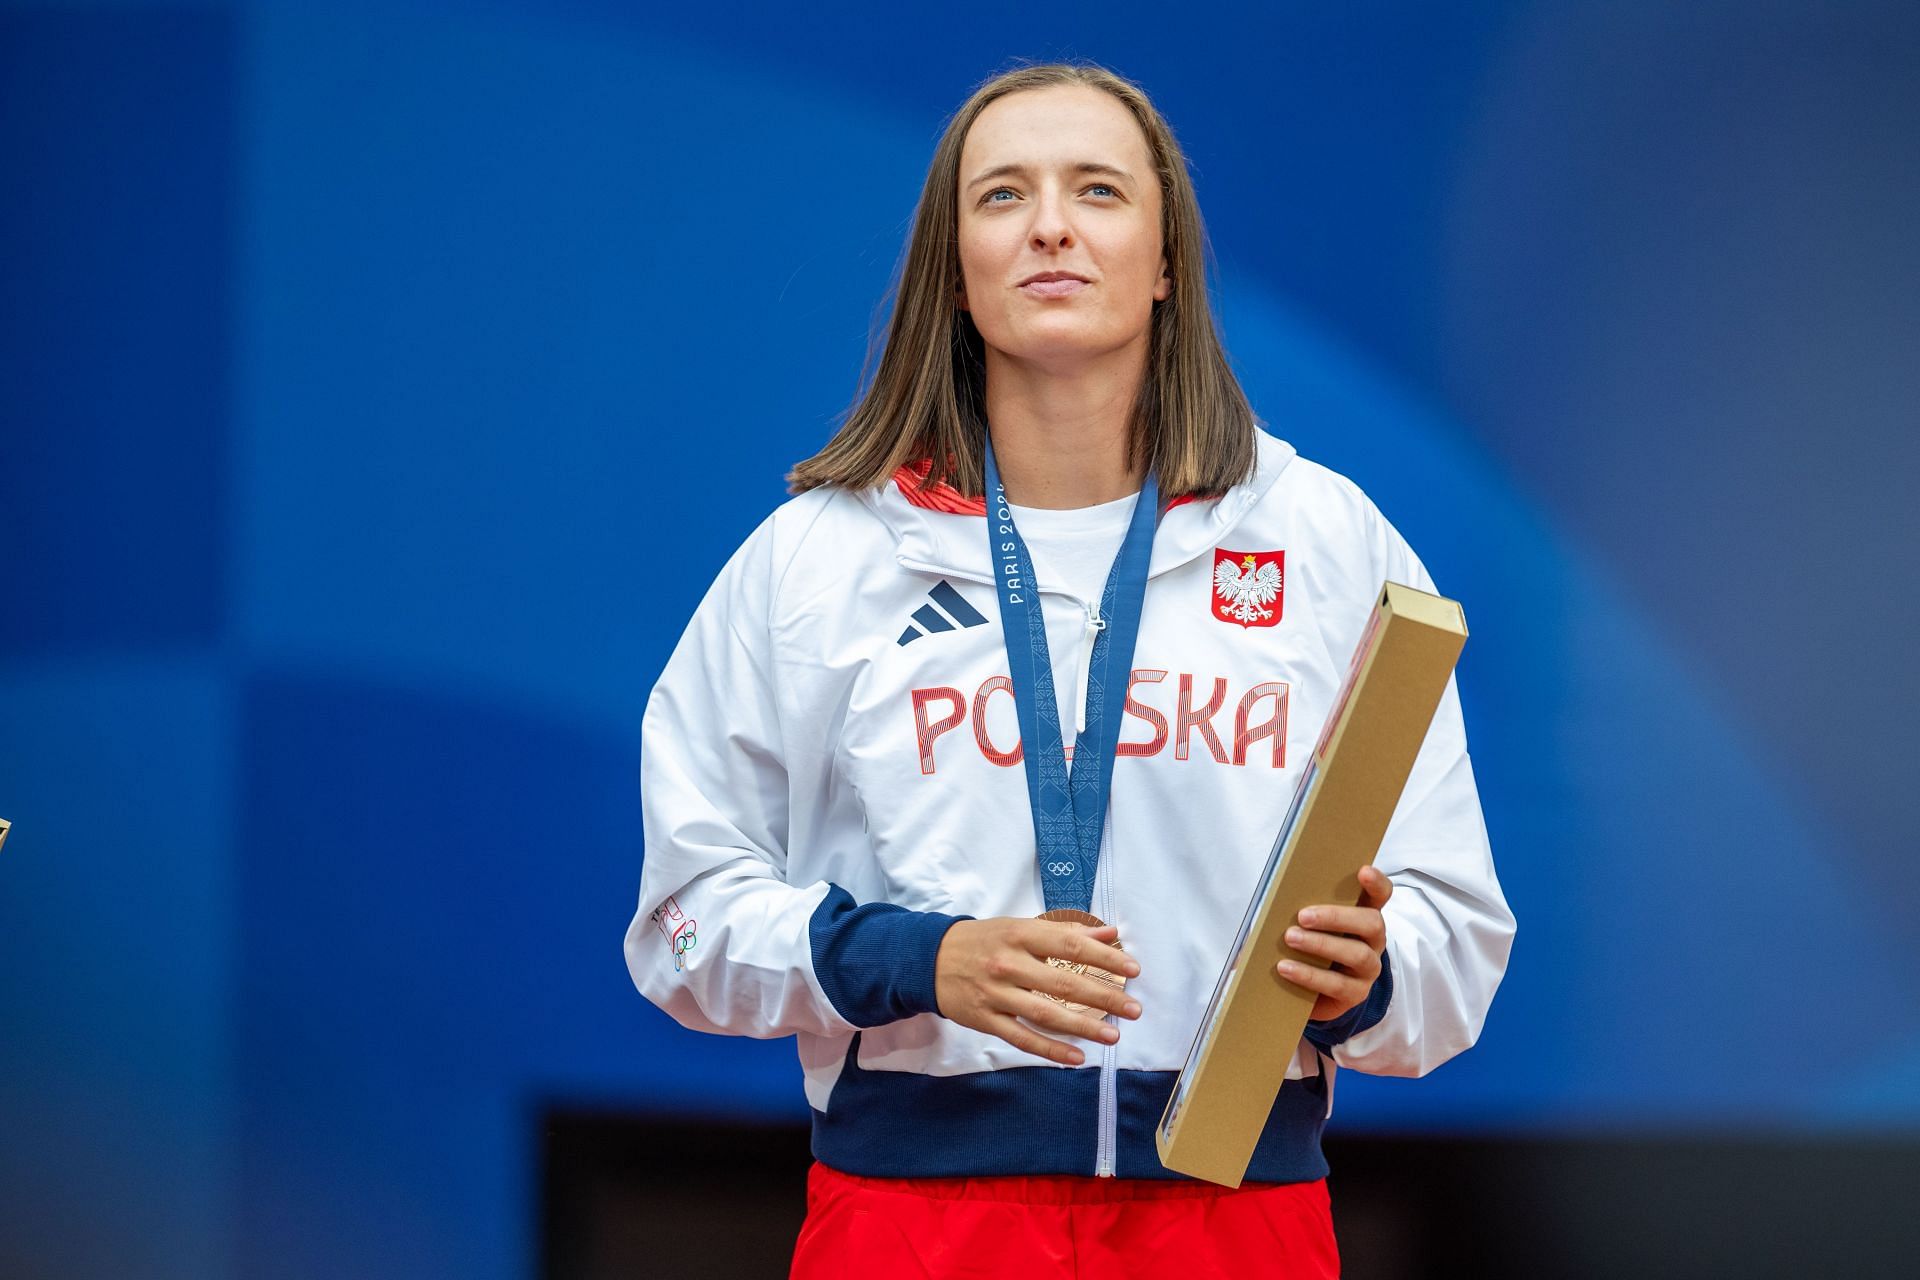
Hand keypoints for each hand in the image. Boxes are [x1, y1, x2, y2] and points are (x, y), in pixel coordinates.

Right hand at [934, 917, 1142, 1065]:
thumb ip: (1065, 931)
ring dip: (1083, 1027)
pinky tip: (1077, 1058)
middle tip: (1134, 1010)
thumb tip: (1110, 932)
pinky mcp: (986, 1020)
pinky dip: (1051, 1050)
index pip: (1071, 945)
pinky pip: (1023, 1038)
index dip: (1105, 958)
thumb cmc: (984, 940)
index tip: (1133, 971)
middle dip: (1103, 997)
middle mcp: (1010, 963)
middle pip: (1064, 983)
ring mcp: (997, 994)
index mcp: (1021, 934)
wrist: (929, 959)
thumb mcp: (1020, 926)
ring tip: (1113, 1035)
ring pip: (1046, 1014)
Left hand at [1278, 865, 1392, 1022]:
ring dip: (1321, 944)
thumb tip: (1275, 900)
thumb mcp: (1309, 925)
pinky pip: (1338, 984)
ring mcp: (1369, 968)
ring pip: (1357, 954)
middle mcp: (1373, 941)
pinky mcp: (1356, 994)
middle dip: (1336, 917)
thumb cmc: (1309, 947)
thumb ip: (1305, 911)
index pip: (1380, 895)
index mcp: (1363, 915)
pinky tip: (1286, 967)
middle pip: (1371, 923)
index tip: (1362, 871)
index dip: (1376, 883)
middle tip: (1302, 916)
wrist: (1311, 993)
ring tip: (1290, 938)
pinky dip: (1309, 975)